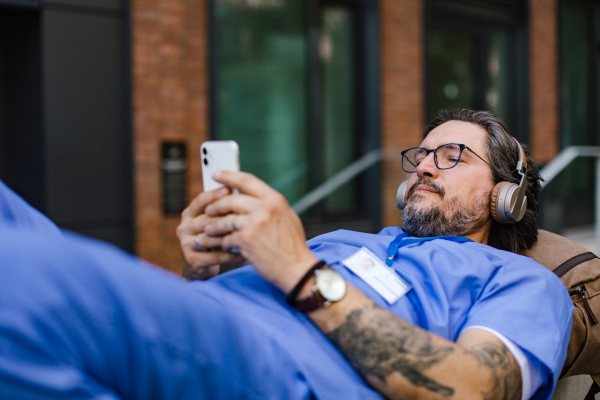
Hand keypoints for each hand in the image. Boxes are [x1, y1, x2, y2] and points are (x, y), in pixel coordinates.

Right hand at [176, 187, 244, 279]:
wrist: (201, 266)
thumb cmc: (213, 239)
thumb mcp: (214, 222)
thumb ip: (221, 209)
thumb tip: (240, 191)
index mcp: (188, 214)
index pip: (200, 200)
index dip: (214, 195)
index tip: (230, 190)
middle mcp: (184, 227)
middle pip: (206, 219)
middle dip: (226, 217)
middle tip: (246, 215)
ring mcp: (186, 244)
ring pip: (211, 238)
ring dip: (230, 236)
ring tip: (248, 235)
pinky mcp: (192, 261)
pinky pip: (215, 256)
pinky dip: (231, 255)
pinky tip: (244, 253)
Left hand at [203, 171, 317, 292]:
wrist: (298, 269)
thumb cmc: (293, 246)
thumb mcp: (288, 217)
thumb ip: (270, 205)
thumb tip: (251, 197)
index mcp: (275, 200)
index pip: (247, 180)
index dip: (229, 176)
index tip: (216, 174)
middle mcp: (265, 208)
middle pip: (230, 199)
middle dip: (216, 205)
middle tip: (208, 210)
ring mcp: (254, 223)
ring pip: (225, 220)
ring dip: (214, 226)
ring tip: (208, 231)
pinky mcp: (246, 239)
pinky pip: (226, 238)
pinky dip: (223, 243)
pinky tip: (224, 246)